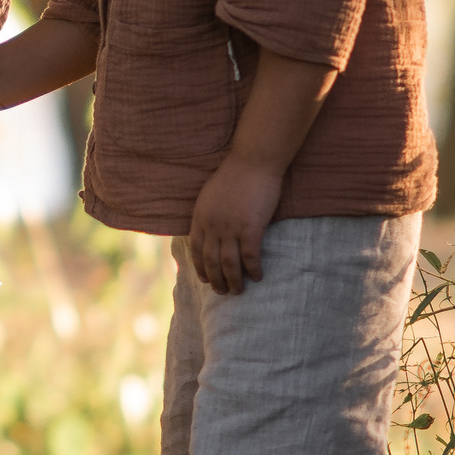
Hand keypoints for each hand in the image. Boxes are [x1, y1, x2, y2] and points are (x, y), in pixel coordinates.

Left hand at [186, 158, 281, 294]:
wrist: (252, 162)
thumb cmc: (235, 175)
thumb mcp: (210, 195)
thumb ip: (208, 214)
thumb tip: (210, 230)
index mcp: (200, 217)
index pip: (195, 249)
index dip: (199, 267)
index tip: (204, 279)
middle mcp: (212, 226)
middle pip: (211, 261)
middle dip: (216, 280)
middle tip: (222, 292)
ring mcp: (231, 229)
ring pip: (229, 264)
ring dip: (233, 281)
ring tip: (238, 291)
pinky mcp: (251, 229)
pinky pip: (250, 257)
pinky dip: (254, 270)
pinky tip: (258, 276)